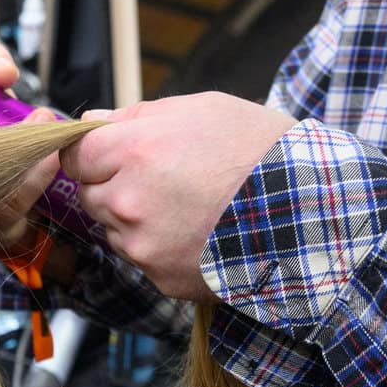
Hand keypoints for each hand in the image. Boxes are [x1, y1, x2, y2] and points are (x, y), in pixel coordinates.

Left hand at [61, 92, 298, 302]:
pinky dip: (162, 250)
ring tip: (190, 208)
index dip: (94, 153)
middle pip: (91, 196)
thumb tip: (94, 120)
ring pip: (115, 230)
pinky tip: (199, 234)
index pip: (75, 156)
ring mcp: (144, 245)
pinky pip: (144, 260)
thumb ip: (137, 116)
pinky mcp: (162, 277)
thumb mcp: (201, 109)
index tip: (114, 155)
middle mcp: (129, 202)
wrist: (310, 208)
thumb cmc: (259, 149)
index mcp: (133, 151)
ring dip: (137, 221)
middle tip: (165, 181)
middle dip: (115, 187)